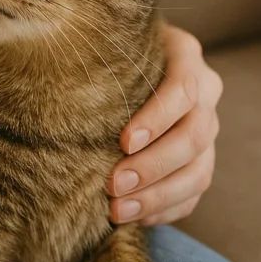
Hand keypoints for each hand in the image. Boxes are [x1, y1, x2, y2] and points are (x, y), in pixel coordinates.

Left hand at [108, 23, 222, 225]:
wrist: (127, 63)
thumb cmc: (108, 52)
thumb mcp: (107, 43)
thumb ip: (95, 56)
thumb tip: (52, 75)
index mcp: (186, 57)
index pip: (183, 91)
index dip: (157, 119)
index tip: (123, 142)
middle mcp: (207, 93)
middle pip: (193, 137)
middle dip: (153, 166)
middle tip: (114, 185)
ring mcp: (208, 129)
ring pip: (199, 172)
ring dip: (158, 196)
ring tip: (119, 211)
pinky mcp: (202, 159)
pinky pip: (194, 193)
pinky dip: (166, 209)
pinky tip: (136, 218)